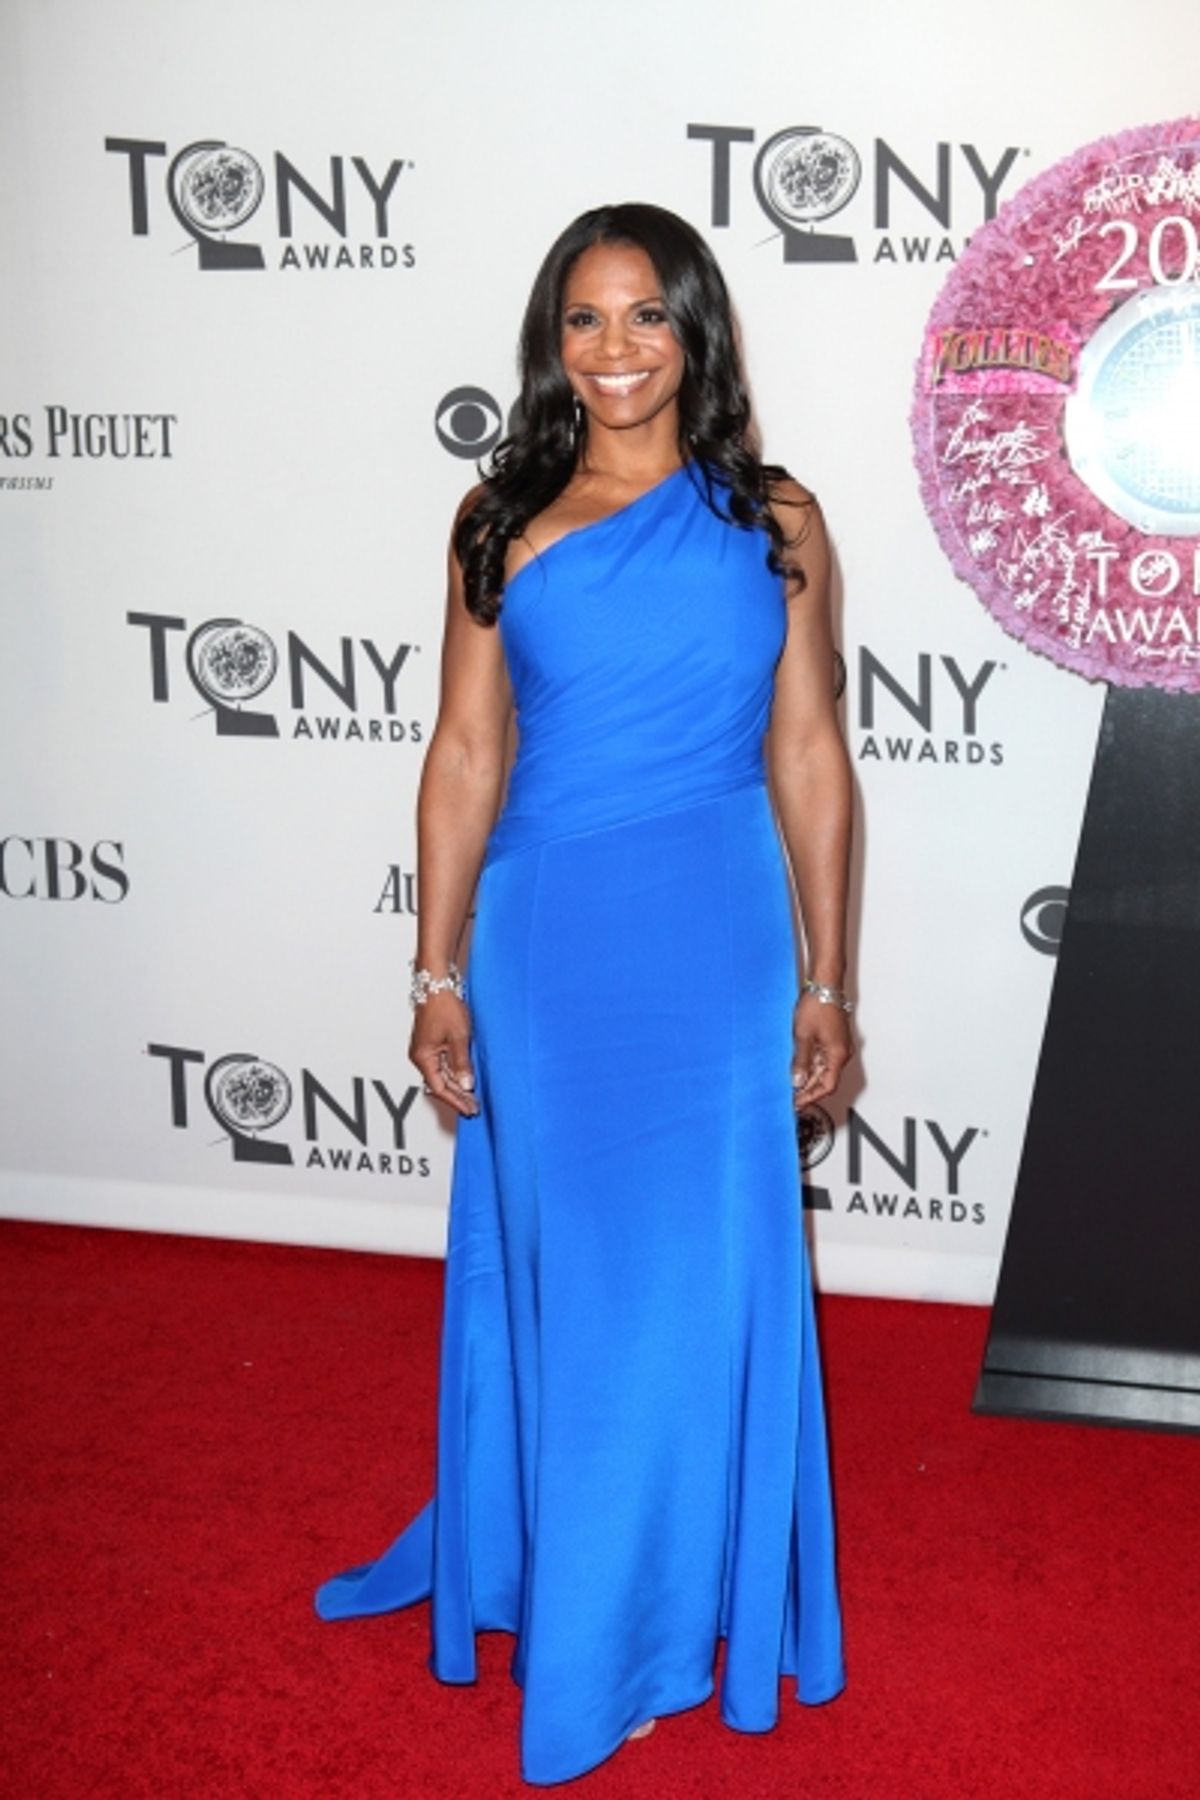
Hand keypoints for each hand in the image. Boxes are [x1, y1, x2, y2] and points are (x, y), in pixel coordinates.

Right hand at [410, 992, 479, 1117]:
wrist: (437, 985)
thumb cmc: (443, 1006)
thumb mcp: (458, 1037)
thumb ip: (462, 1063)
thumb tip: (466, 1085)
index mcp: (423, 1057)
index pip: (439, 1087)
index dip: (455, 1100)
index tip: (468, 1109)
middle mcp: (421, 1056)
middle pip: (439, 1084)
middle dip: (457, 1096)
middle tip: (473, 1107)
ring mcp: (426, 1050)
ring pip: (441, 1076)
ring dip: (456, 1086)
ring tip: (471, 1097)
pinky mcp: (432, 1044)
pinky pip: (442, 1065)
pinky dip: (454, 1074)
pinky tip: (465, 1079)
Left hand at [791, 991, 853, 1107]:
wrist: (825, 984)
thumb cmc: (818, 1005)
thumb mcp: (803, 1036)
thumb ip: (801, 1061)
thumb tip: (797, 1081)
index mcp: (838, 1055)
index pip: (827, 1086)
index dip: (811, 1097)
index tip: (797, 1103)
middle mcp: (841, 1052)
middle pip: (826, 1079)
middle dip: (808, 1089)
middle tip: (791, 1097)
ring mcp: (838, 1046)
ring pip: (824, 1069)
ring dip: (808, 1078)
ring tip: (791, 1084)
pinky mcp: (832, 1039)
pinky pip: (822, 1058)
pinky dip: (810, 1065)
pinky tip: (796, 1068)